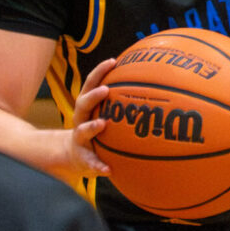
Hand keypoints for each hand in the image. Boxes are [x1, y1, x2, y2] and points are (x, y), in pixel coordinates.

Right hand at [69, 57, 116, 176]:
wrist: (76, 156)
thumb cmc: (98, 128)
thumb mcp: (105, 112)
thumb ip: (122, 99)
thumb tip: (153, 79)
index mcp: (87, 106)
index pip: (91, 84)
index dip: (100, 71)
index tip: (113, 61)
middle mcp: (81, 119)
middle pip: (82, 103)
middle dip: (93, 96)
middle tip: (105, 90)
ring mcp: (80, 139)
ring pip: (82, 131)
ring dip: (91, 126)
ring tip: (102, 123)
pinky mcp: (83, 158)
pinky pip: (90, 162)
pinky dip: (98, 165)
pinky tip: (108, 169)